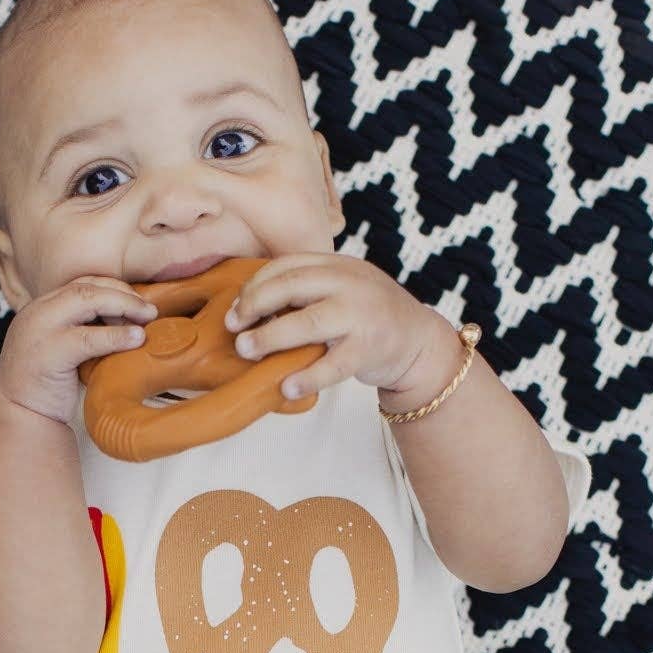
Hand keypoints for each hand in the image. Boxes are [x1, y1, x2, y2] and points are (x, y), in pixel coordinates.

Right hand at [0, 276, 158, 426]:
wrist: (19, 418)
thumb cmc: (48, 388)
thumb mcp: (63, 349)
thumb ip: (84, 331)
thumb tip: (130, 321)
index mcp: (40, 308)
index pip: (80, 284)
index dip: (113, 288)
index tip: (137, 302)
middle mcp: (37, 313)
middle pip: (85, 287)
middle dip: (122, 294)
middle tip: (150, 310)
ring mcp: (40, 331)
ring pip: (87, 301)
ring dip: (123, 307)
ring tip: (147, 319)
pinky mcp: (49, 353)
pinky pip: (89, 338)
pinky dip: (116, 336)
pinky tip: (136, 339)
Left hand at [221, 253, 456, 402]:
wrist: (418, 340)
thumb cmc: (368, 317)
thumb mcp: (341, 289)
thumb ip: (307, 291)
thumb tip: (249, 309)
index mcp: (338, 265)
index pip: (287, 266)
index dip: (255, 286)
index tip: (236, 309)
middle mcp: (349, 283)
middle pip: (292, 286)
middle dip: (255, 305)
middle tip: (233, 327)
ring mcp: (361, 315)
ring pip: (307, 323)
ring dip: (270, 337)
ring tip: (247, 350)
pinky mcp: (370, 349)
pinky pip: (332, 365)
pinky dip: (306, 377)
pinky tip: (285, 387)